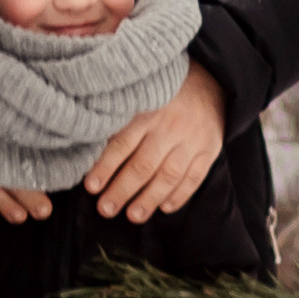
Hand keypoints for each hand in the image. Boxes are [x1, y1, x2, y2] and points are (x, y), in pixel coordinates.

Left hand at [86, 63, 225, 222]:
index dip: (105, 167)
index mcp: (147, 111)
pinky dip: (179, 195)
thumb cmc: (163, 94)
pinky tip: (164, 207)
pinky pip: (194, 177)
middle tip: (106, 208)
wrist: (210, 81)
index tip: (91, 186)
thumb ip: (120, 119)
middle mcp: (170, 127)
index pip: (122, 144)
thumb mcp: (140, 96)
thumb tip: (88, 145)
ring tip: (133, 215)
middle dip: (122, 190)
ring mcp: (192, 140)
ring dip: (149, 199)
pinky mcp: (209, 150)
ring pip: (168, 176)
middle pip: (143, 165)